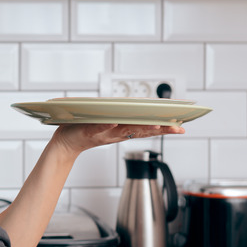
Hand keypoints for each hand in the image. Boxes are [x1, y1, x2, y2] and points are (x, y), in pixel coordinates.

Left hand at [52, 123, 184, 155]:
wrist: (66, 141)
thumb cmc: (87, 129)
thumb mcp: (109, 123)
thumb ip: (123, 117)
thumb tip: (140, 104)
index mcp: (122, 129)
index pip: (146, 127)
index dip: (163, 127)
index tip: (180, 125)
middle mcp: (117, 132)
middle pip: (141, 130)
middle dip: (160, 129)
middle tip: (177, 127)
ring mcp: (104, 132)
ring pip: (125, 130)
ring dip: (139, 128)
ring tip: (155, 126)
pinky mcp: (89, 131)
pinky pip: (99, 128)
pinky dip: (107, 126)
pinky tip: (116, 122)